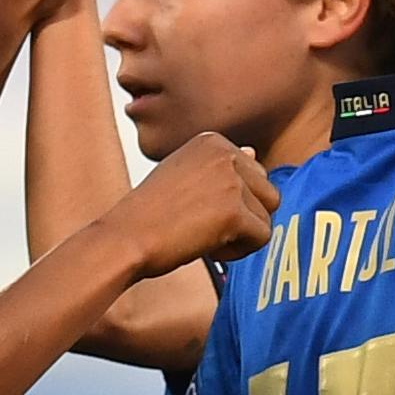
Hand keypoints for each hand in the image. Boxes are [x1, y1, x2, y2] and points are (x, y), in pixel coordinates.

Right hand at [112, 131, 278, 274]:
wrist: (125, 238)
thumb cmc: (149, 214)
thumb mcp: (185, 175)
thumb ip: (221, 166)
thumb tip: (254, 151)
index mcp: (213, 141)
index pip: (256, 176)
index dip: (232, 203)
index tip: (196, 209)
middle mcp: (225, 153)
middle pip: (269, 195)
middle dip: (244, 218)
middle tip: (203, 225)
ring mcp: (231, 180)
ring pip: (267, 218)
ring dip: (240, 236)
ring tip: (204, 236)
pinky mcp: (234, 211)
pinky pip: (263, 238)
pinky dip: (239, 252)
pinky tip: (209, 248)